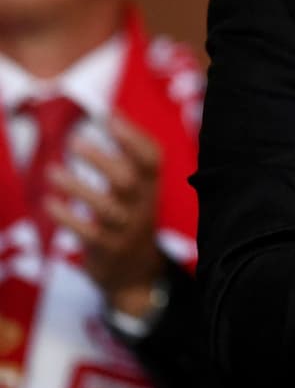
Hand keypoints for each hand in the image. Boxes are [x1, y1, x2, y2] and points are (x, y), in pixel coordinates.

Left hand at [46, 116, 165, 317]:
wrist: (136, 274)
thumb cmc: (131, 218)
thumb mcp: (141, 190)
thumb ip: (130, 157)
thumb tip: (113, 113)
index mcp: (151, 187)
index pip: (151, 159)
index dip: (133, 137)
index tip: (109, 116)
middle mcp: (143, 206)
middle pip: (128, 180)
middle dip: (101, 159)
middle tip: (73, 140)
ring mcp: (126, 229)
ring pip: (106, 207)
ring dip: (78, 187)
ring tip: (51, 171)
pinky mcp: (107, 250)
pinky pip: (87, 233)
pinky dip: (67, 216)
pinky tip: (50, 202)